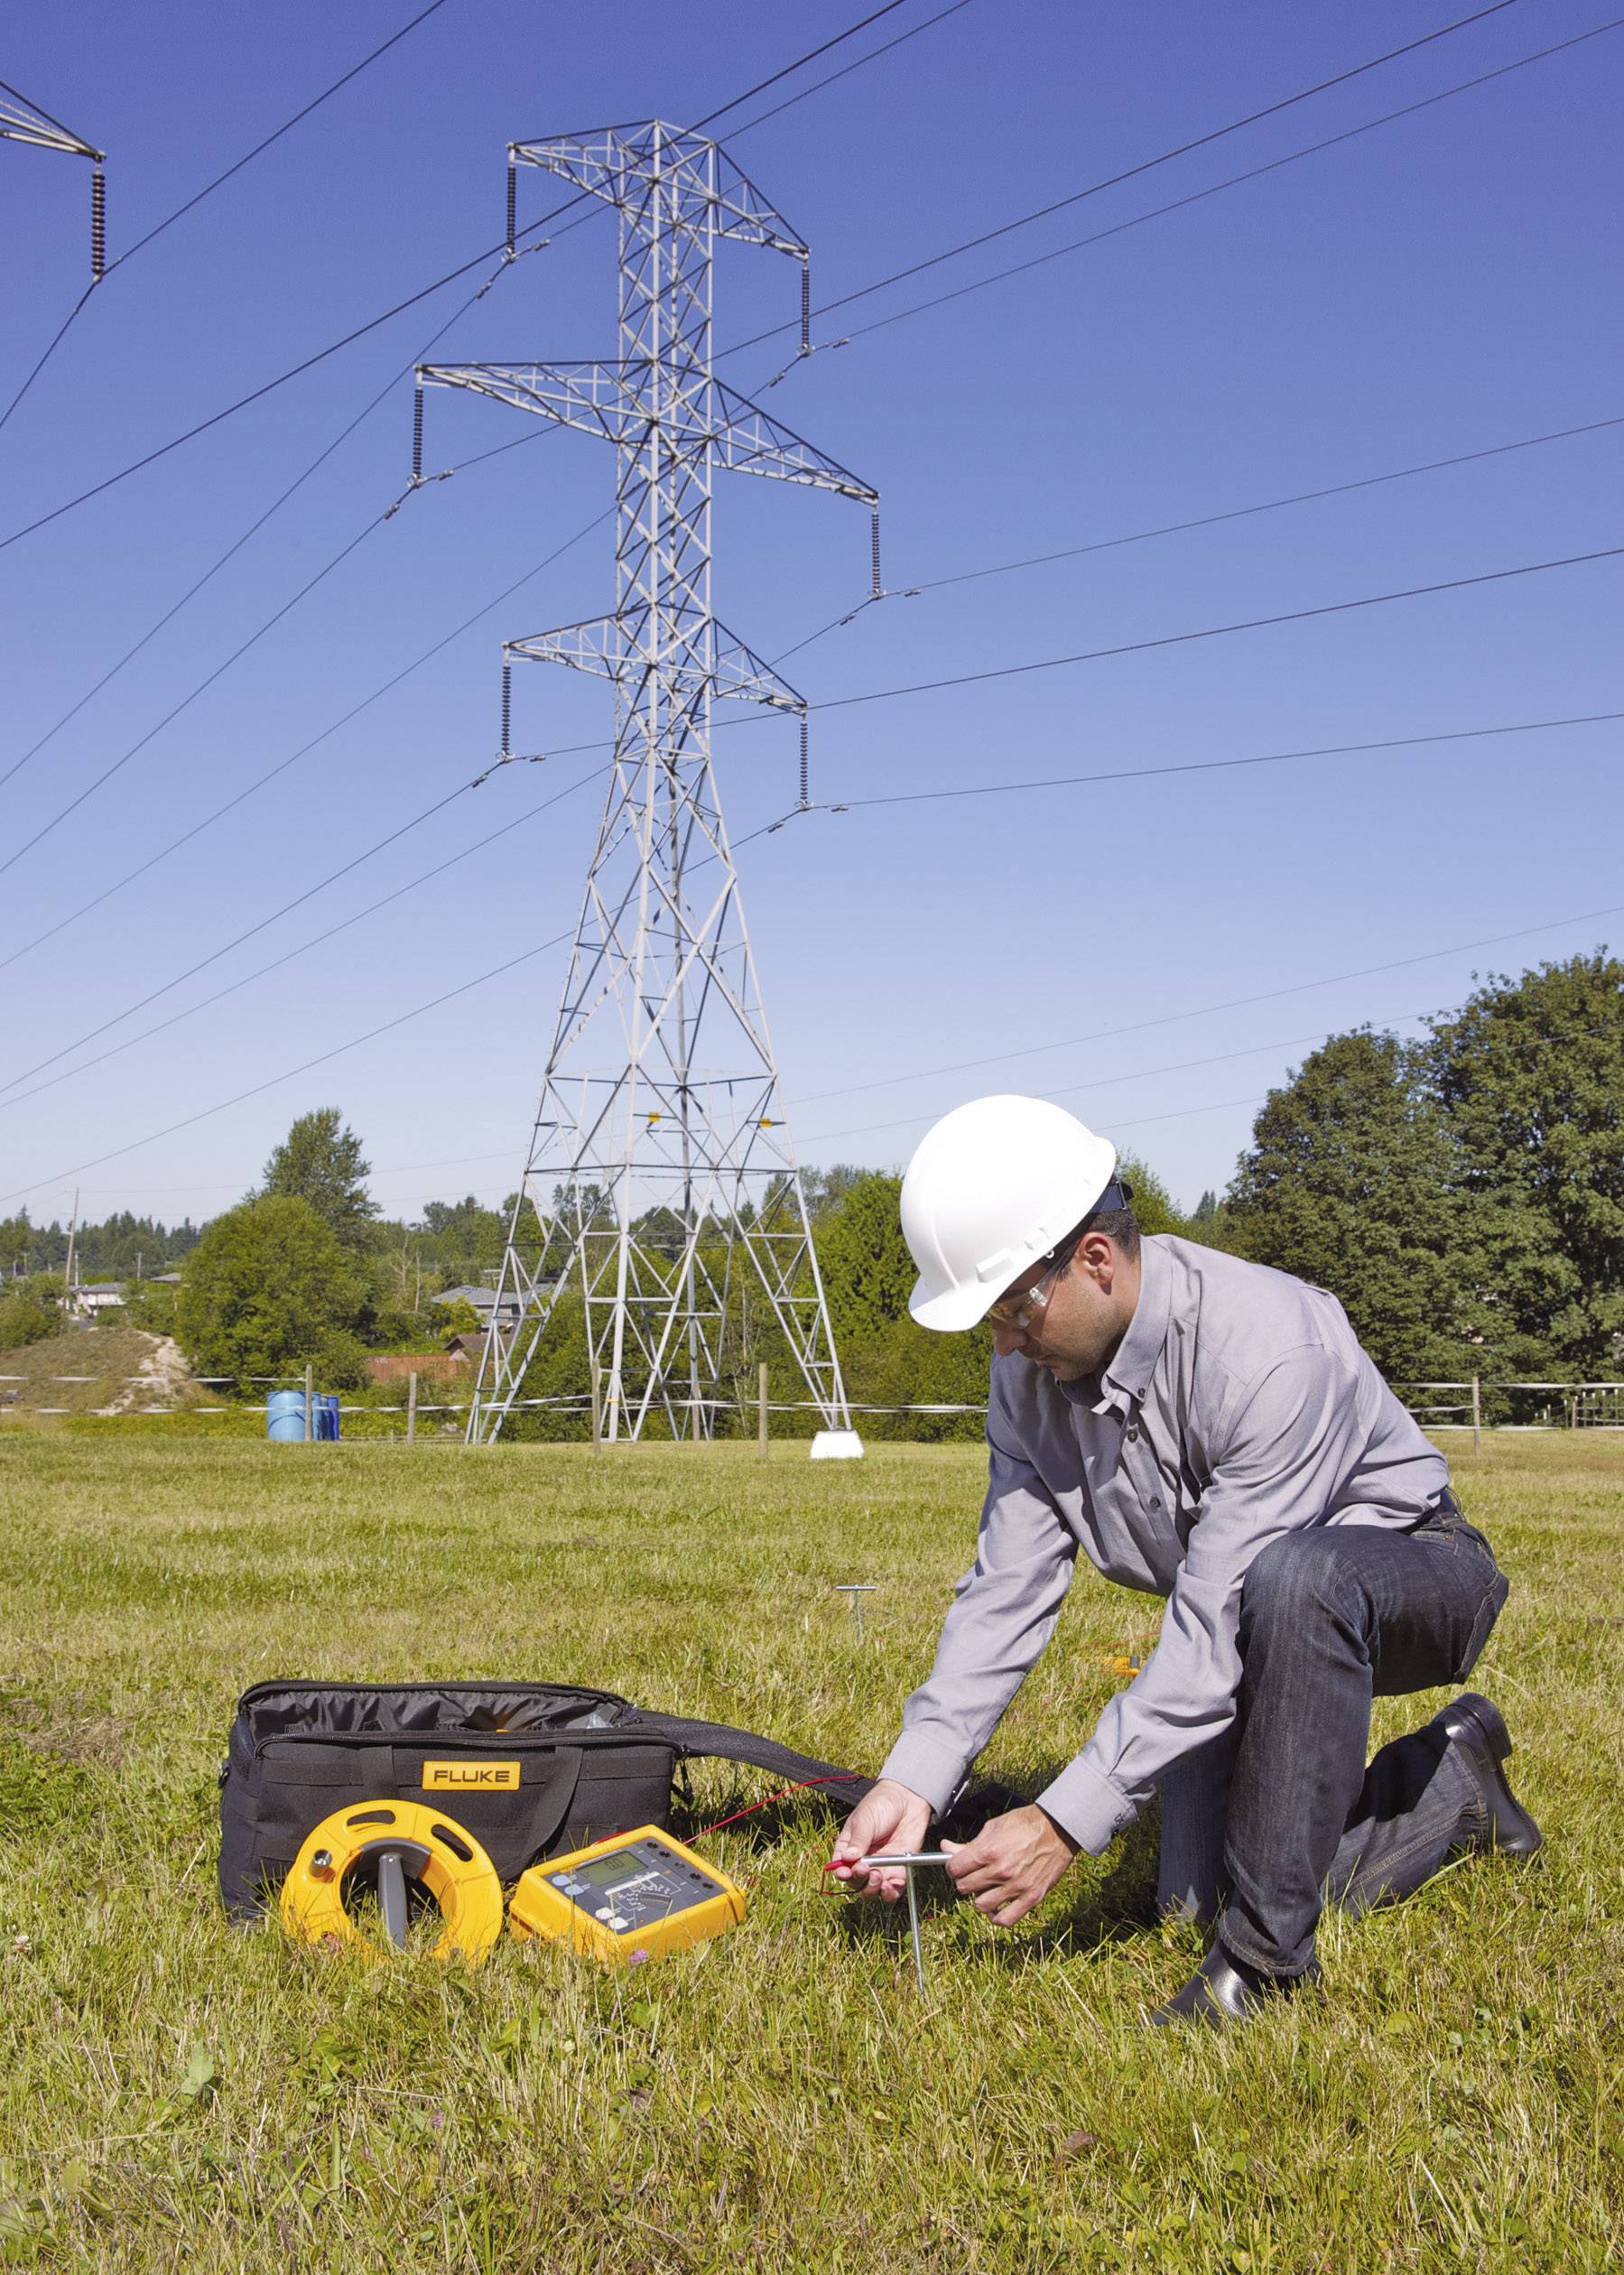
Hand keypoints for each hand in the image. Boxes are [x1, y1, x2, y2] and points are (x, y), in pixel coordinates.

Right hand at [827, 1779, 933, 1902]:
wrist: (908, 1800)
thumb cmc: (881, 1804)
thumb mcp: (865, 1819)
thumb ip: (858, 1839)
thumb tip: (848, 1858)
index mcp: (848, 1848)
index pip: (840, 1867)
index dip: (842, 1873)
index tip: (846, 1872)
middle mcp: (863, 1861)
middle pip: (855, 1882)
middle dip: (859, 1881)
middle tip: (866, 1869)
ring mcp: (881, 1868)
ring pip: (872, 1891)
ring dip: (872, 1890)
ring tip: (878, 1878)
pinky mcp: (898, 1871)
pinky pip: (893, 1891)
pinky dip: (890, 1894)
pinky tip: (890, 1887)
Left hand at [943, 1804, 1077, 1926]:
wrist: (1057, 1829)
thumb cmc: (1024, 1824)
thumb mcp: (993, 1827)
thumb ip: (969, 1843)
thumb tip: (945, 1847)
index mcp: (989, 1851)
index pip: (954, 1869)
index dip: (953, 1867)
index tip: (957, 1866)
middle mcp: (1001, 1871)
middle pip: (964, 1888)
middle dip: (965, 1880)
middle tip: (973, 1875)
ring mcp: (1016, 1887)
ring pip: (981, 1905)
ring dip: (980, 1897)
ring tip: (987, 1888)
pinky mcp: (1031, 1898)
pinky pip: (1006, 1919)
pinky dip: (997, 1916)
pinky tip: (997, 1906)